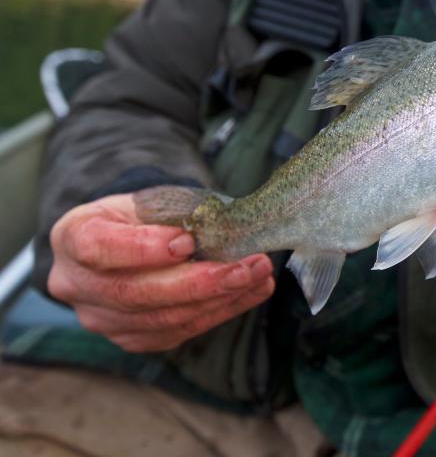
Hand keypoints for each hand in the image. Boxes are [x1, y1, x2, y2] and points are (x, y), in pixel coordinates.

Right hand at [48, 193, 274, 352]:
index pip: (99, 248)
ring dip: (219, 299)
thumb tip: (228, 232)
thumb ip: (176, 216)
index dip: (143, 249)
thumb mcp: (149, 201)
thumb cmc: (139, 216)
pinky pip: (177, 332)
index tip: (186, 242)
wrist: (125, 241)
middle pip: (135, 292)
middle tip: (249, 266)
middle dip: (200, 282)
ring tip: (259, 276)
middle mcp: (76, 285)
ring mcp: (100, 319)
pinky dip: (219, 313)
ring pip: (160, 318)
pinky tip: (249, 293)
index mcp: (73, 237)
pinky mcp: (130, 339)